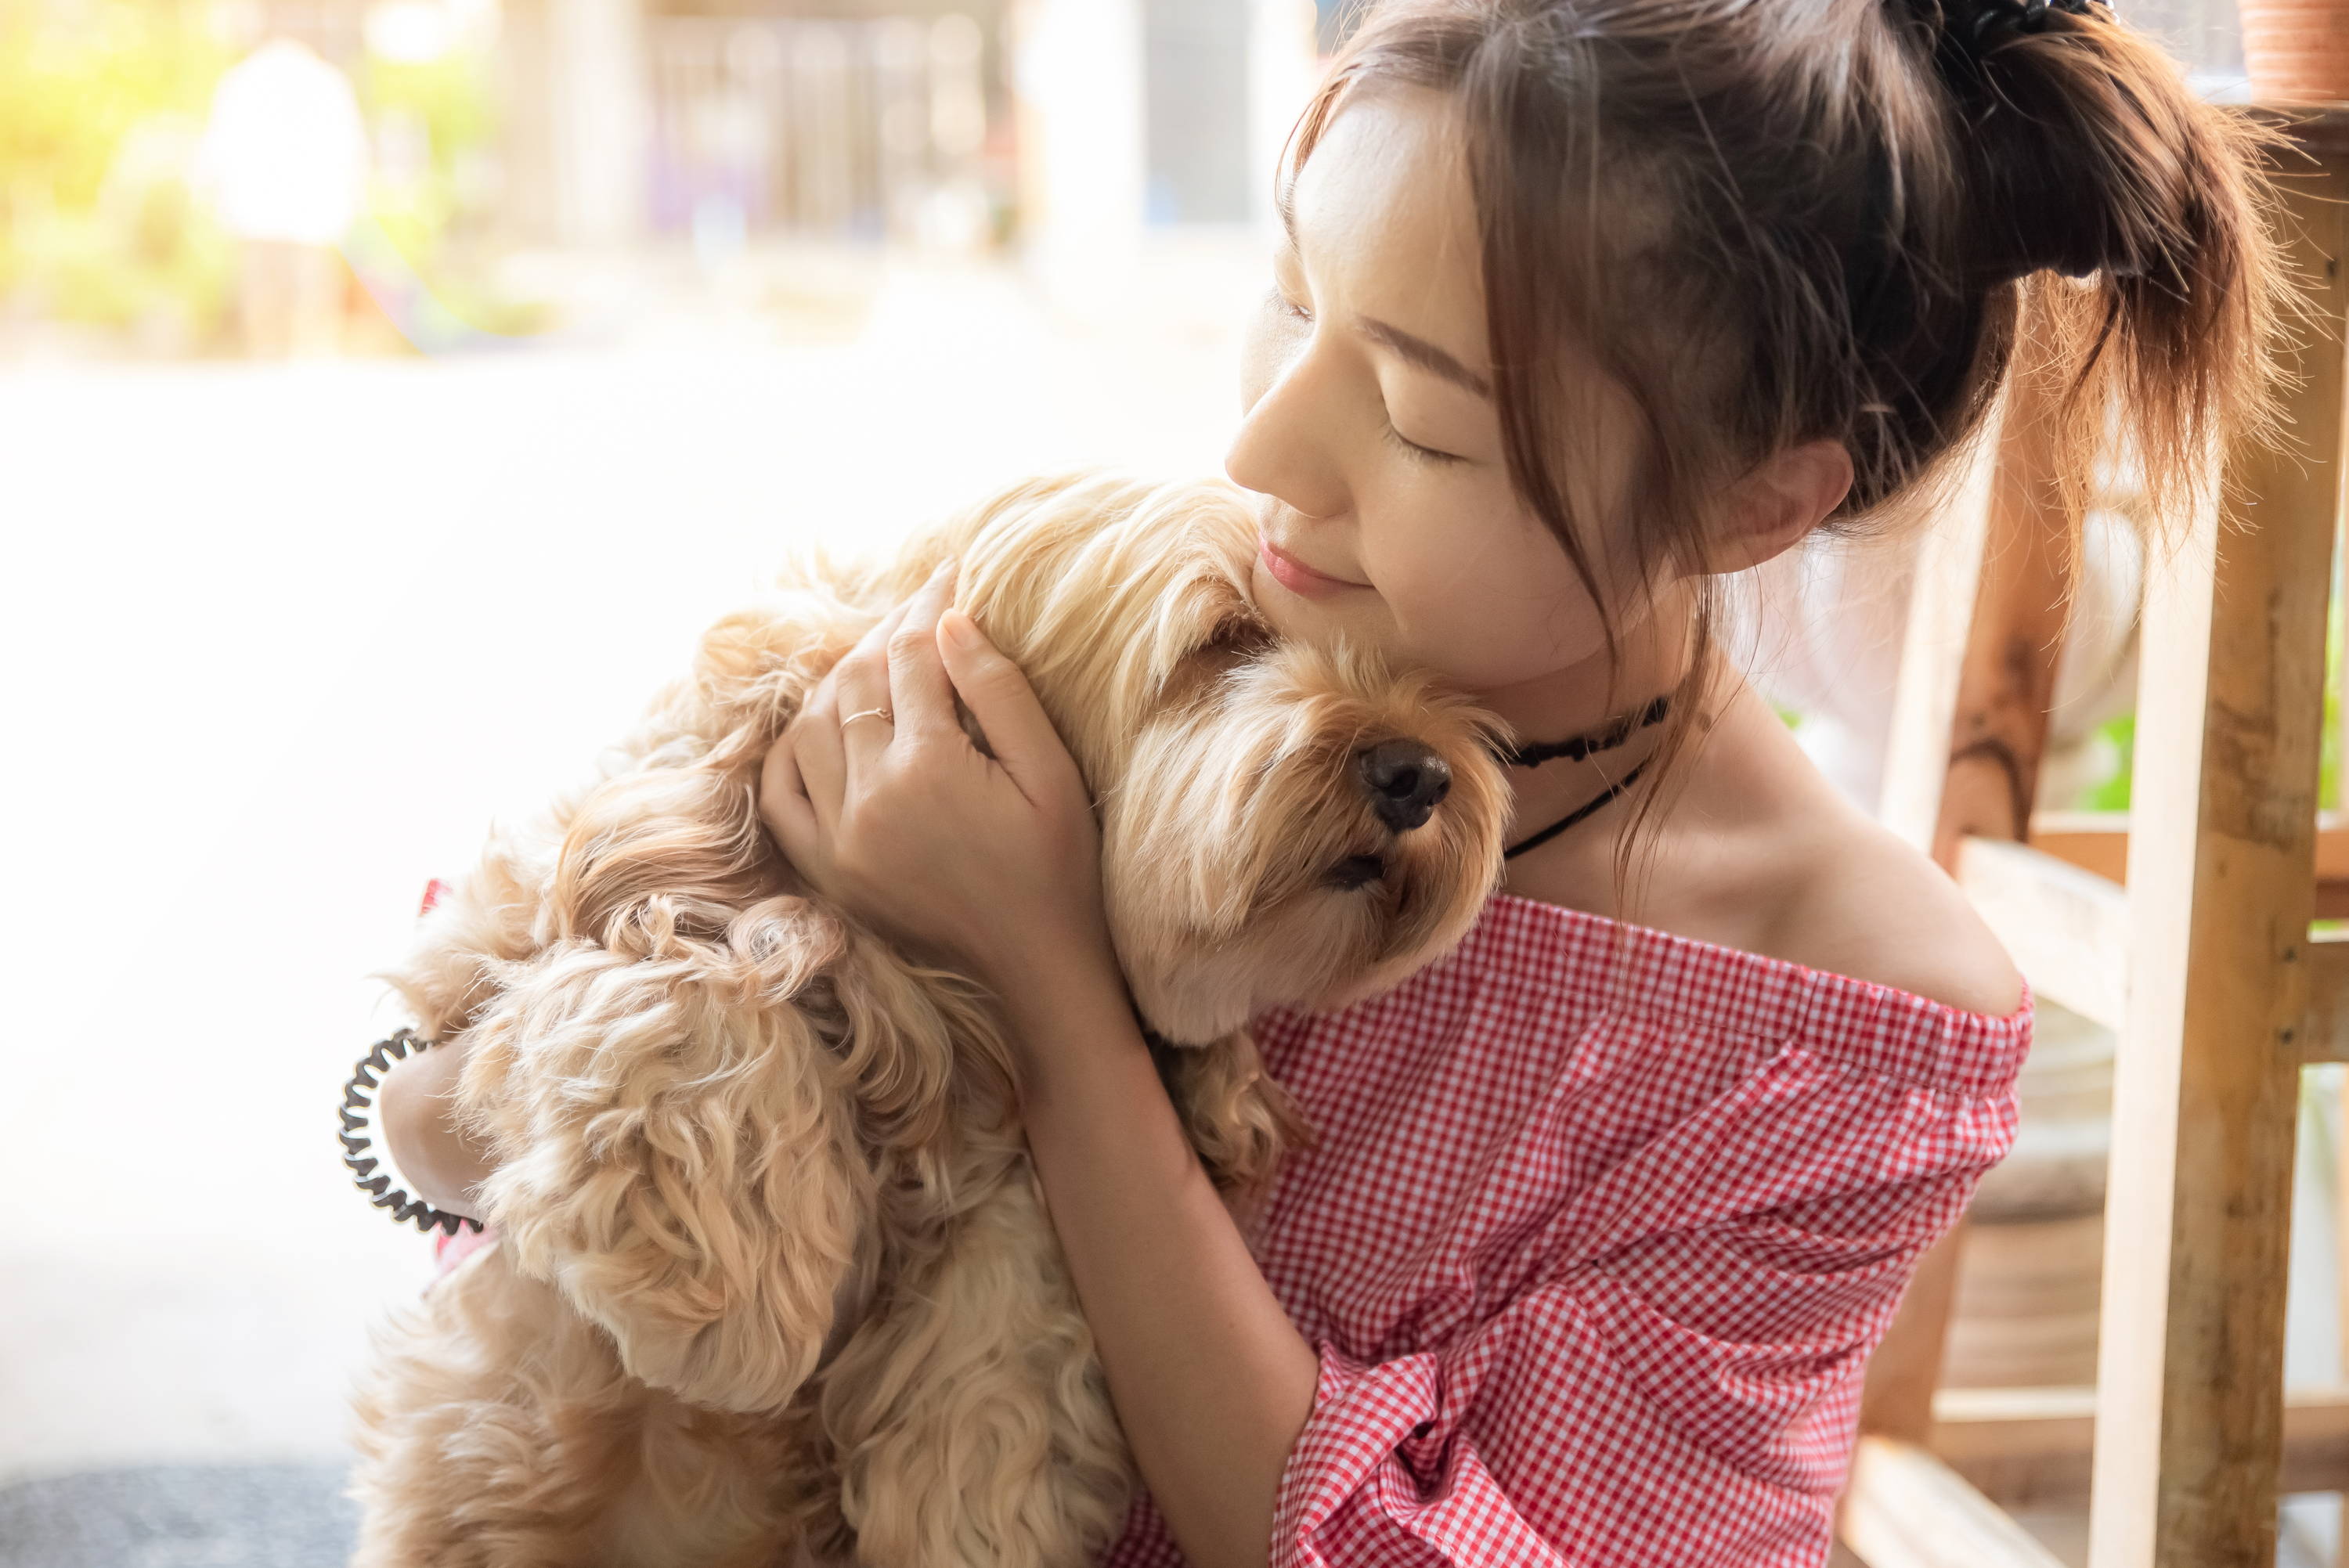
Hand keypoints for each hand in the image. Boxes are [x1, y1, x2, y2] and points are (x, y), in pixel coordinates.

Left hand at [758, 561, 1121, 1005]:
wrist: (1038, 964)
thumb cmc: (1061, 866)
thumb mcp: (1050, 772)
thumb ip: (999, 692)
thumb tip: (948, 620)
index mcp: (929, 768)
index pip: (911, 658)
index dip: (928, 606)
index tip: (948, 575)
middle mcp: (869, 800)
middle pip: (856, 682)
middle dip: (887, 635)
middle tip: (920, 613)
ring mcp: (838, 839)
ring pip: (812, 725)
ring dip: (841, 682)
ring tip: (882, 663)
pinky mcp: (827, 870)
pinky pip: (781, 793)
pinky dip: (792, 750)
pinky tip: (824, 725)